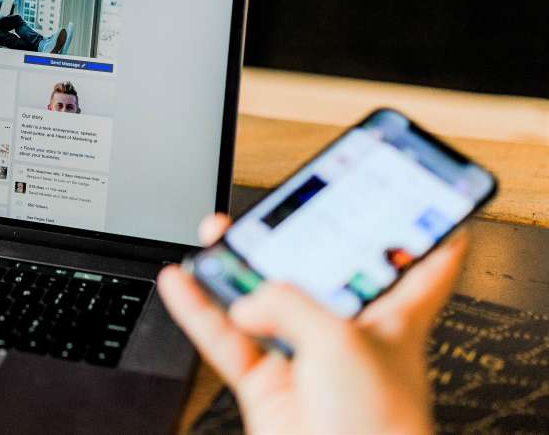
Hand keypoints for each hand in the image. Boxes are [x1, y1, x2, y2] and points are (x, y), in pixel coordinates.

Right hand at [158, 213, 466, 434]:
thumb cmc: (378, 426)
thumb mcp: (341, 340)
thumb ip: (289, 304)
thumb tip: (247, 301)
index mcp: (391, 318)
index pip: (420, 264)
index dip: (424, 227)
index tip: (417, 195)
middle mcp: (347, 335)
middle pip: (318, 273)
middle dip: (294, 239)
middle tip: (274, 210)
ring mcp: (304, 359)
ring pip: (262, 302)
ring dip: (234, 271)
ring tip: (216, 237)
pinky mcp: (267, 384)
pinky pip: (225, 339)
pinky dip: (199, 311)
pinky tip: (182, 283)